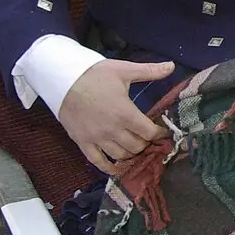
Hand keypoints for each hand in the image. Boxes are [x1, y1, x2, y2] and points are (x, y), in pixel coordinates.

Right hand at [57, 59, 173, 174]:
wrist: (62, 79)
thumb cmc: (94, 75)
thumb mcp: (124, 70)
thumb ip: (150, 71)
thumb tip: (172, 66)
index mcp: (125, 113)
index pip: (149, 132)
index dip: (159, 134)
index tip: (163, 132)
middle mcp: (112, 129)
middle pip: (137, 146)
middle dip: (146, 143)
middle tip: (148, 139)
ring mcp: (96, 138)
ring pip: (121, 155)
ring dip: (132, 154)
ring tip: (136, 149)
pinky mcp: (82, 142)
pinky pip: (97, 161)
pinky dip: (109, 168)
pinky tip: (117, 168)